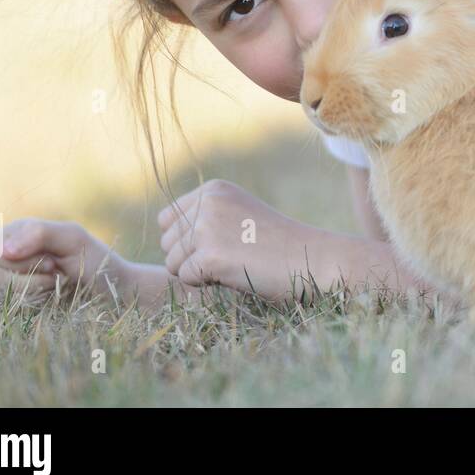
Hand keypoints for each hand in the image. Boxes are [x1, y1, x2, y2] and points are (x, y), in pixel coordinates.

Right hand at [0, 219, 131, 301]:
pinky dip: (36, 301)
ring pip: (2, 290)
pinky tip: (53, 293)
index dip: (19, 259)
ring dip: (36, 288)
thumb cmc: (94, 259)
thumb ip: (38, 234)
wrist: (112, 290)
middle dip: (30, 275)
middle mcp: (9, 253)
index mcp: (18, 231)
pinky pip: (11, 305)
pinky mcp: (17, 299)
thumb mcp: (72, 239)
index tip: (51, 260)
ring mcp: (11, 278)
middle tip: (56, 269)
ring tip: (58, 280)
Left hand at [158, 179, 331, 300]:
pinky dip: (206, 284)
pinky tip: (234, 274)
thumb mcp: (239, 215)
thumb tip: (163, 232)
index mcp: (213, 190)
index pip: (168, 219)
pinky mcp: (209, 256)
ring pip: (171, 262)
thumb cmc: (278, 242)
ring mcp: (207, 228)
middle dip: (190, 257)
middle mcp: (207, 203)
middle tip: (232, 256)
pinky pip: (185, 278)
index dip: (187, 239)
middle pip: (167, 242)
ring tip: (233, 264)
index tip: (223, 242)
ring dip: (197, 271)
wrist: (310, 258)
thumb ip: (205, 216)